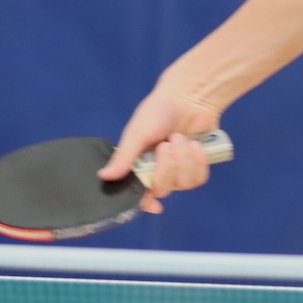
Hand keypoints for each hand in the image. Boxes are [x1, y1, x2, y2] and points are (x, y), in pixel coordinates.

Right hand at [98, 90, 221, 214]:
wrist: (188, 97)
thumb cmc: (158, 111)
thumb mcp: (136, 133)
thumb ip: (124, 157)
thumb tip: (103, 177)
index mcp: (139, 166)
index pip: (138, 194)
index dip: (145, 203)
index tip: (154, 206)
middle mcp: (158, 172)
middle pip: (162, 189)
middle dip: (166, 167)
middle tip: (166, 144)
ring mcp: (179, 171)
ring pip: (183, 184)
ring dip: (183, 160)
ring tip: (180, 138)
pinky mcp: (197, 167)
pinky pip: (199, 178)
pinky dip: (198, 161)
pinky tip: (195, 144)